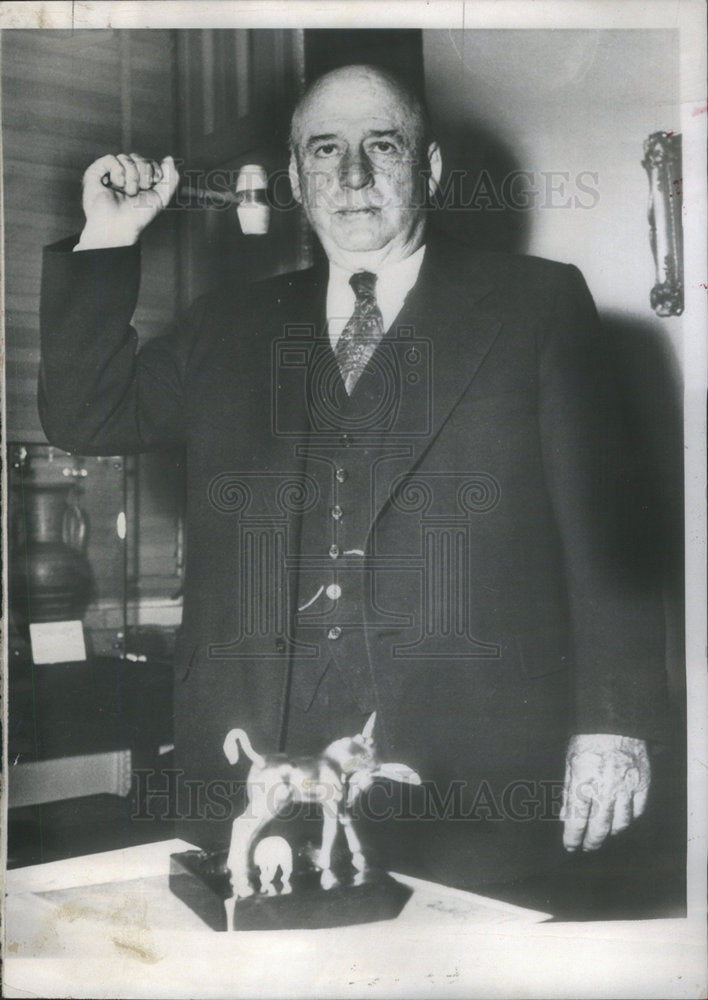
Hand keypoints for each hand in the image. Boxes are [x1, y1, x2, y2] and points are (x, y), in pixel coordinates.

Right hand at [75, 153, 178, 249]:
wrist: (119, 226)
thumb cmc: (138, 216)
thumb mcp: (161, 198)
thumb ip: (170, 179)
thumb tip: (169, 158)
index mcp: (138, 181)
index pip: (149, 163)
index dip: (154, 170)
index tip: (153, 185)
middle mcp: (124, 176)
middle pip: (138, 158)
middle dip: (143, 175)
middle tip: (137, 192)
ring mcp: (110, 174)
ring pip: (125, 158)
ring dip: (131, 177)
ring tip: (127, 192)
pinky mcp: (95, 172)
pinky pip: (110, 158)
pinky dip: (117, 171)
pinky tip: (116, 184)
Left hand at [561, 733, 649, 851]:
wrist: (615, 722)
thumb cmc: (588, 740)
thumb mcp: (569, 763)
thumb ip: (567, 791)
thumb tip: (564, 816)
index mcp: (582, 783)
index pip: (576, 822)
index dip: (572, 838)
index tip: (571, 846)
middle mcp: (604, 789)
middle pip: (599, 828)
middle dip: (592, 842)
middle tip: (587, 847)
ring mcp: (626, 788)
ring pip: (621, 823)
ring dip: (611, 831)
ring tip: (604, 832)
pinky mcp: (642, 783)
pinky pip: (638, 811)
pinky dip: (630, 818)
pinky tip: (622, 817)